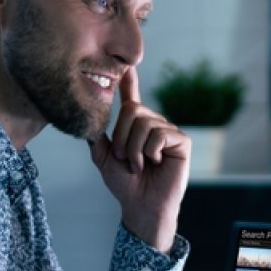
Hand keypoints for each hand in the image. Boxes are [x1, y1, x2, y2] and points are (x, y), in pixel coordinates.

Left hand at [90, 67, 189, 252]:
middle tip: (124, 159)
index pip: (132, 97)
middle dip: (122, 137)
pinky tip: (154, 163)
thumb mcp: (103, 158)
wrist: (140, 206)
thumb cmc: (124, 185)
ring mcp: (169, 132)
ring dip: (133, 149)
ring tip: (138, 164)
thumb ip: (98, 137)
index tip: (126, 64)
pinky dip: (150, 151)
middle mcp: (154, 124)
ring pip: (144, 123)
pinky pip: (159, 134)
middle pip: (133, 109)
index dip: (129, 80)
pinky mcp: (181, 142)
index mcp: (136, 126)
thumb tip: (89, 119)